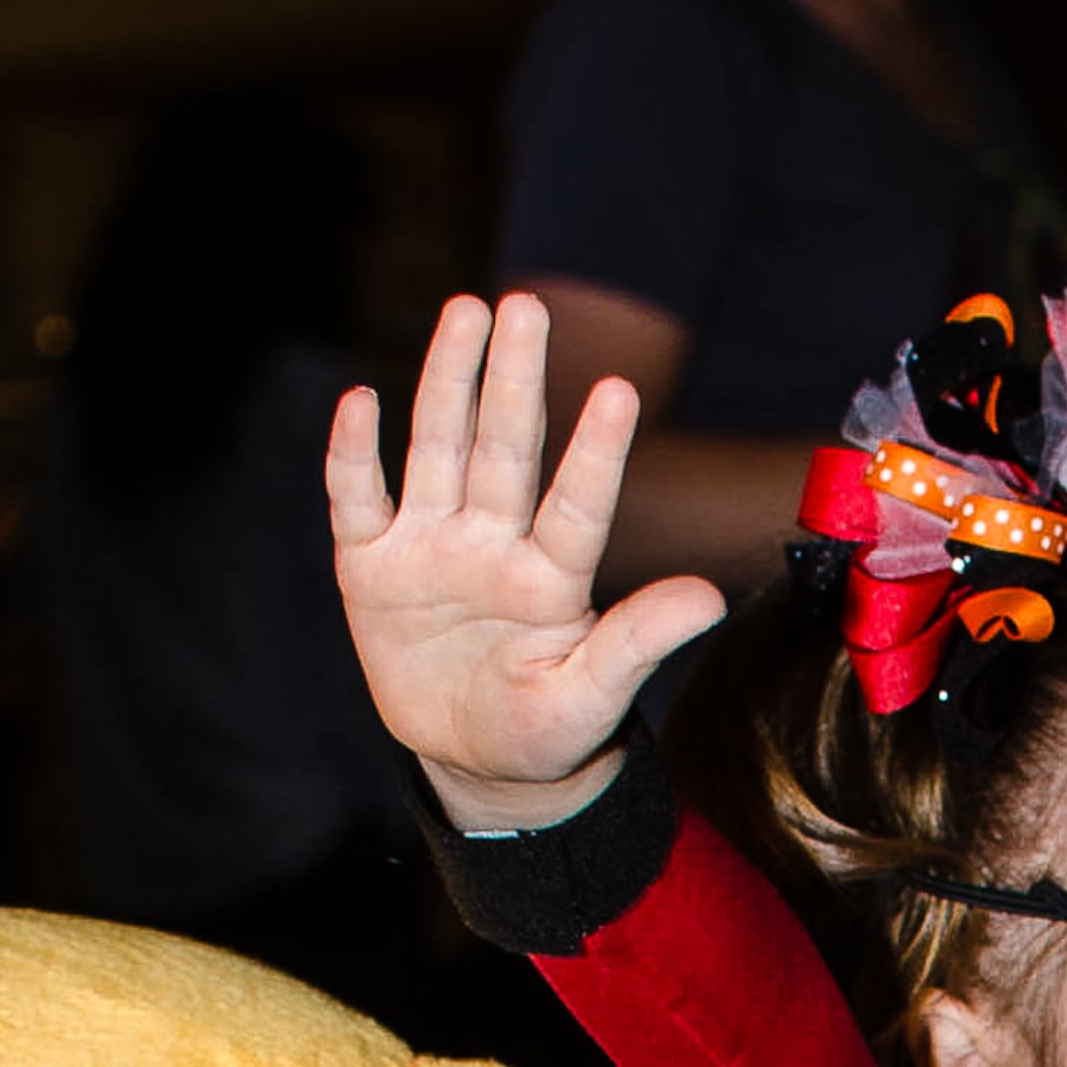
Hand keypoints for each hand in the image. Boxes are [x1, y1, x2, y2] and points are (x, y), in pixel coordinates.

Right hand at [324, 288, 727, 832]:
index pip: (579, 504)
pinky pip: (358, 501)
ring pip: (440, 448)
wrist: (476, 761)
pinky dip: (353, 455)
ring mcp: (432, 546)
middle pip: (506, 449)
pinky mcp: (373, 566)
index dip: (597, 452)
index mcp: (552, 575)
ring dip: (450, 382)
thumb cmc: (546, 728)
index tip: (620, 391)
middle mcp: (494, 542)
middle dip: (514, 379)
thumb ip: (639, 642)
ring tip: (467, 312)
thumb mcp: (591, 698)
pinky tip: (359, 401)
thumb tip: (712, 598)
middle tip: (526, 305)